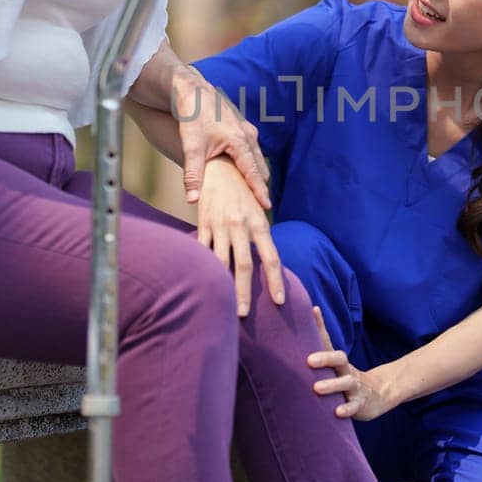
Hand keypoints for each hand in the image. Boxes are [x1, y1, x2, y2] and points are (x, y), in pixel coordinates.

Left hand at [171, 67, 270, 207]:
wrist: (191, 90)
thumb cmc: (192, 117)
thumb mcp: (191, 147)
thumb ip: (193, 175)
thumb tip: (192, 200)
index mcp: (239, 141)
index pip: (253, 172)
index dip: (260, 191)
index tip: (267, 207)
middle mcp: (248, 135)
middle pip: (260, 166)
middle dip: (261, 185)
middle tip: (261, 206)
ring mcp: (247, 129)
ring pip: (257, 157)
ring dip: (257, 174)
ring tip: (256, 193)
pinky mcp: (242, 127)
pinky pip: (252, 149)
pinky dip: (252, 163)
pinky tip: (246, 172)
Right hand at [195, 158, 283, 316]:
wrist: (221, 167)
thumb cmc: (243, 193)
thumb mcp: (257, 212)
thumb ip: (261, 237)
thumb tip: (269, 265)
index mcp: (259, 224)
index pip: (271, 258)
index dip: (275, 281)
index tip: (278, 301)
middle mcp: (241, 225)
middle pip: (245, 265)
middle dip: (244, 292)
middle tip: (244, 314)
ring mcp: (221, 225)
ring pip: (221, 261)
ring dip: (223, 284)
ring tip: (223, 304)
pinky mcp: (203, 223)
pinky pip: (203, 249)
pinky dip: (204, 266)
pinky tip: (203, 282)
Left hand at [308, 306, 395, 420]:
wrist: (377, 395)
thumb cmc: (347, 376)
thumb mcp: (335, 363)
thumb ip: (322, 343)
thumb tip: (311, 311)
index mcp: (339, 362)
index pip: (329, 341)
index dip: (321, 326)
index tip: (313, 311)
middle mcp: (347, 371)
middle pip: (339, 360)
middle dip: (325, 359)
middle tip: (309, 361)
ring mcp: (355, 387)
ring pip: (346, 383)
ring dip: (332, 385)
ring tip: (317, 388)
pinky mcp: (360, 404)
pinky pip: (354, 406)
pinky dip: (347, 409)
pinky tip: (338, 412)